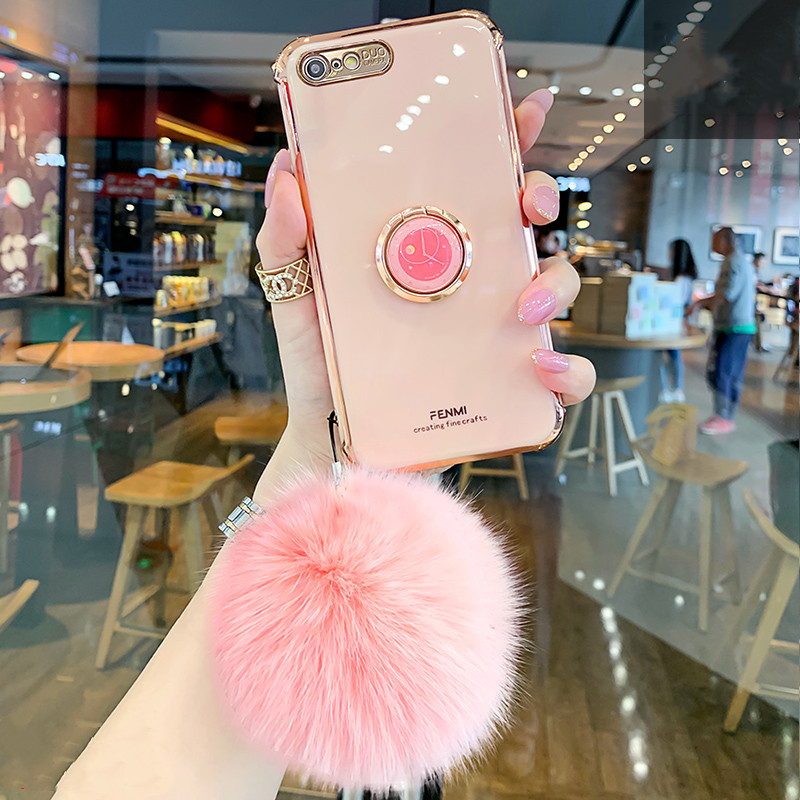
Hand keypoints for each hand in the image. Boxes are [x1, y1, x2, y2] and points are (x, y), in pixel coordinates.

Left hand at [255, 87, 594, 463]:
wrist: (334, 441)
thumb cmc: (323, 364)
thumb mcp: (296, 295)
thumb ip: (287, 238)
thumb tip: (289, 171)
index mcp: (430, 250)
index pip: (475, 185)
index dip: (507, 140)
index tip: (526, 107)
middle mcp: (471, 284)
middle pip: (528, 223)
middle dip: (542, 196)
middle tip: (529, 203)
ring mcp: (494, 332)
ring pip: (558, 286)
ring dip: (556, 284)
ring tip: (523, 308)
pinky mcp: (507, 386)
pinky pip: (563, 376)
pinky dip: (569, 371)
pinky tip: (540, 368)